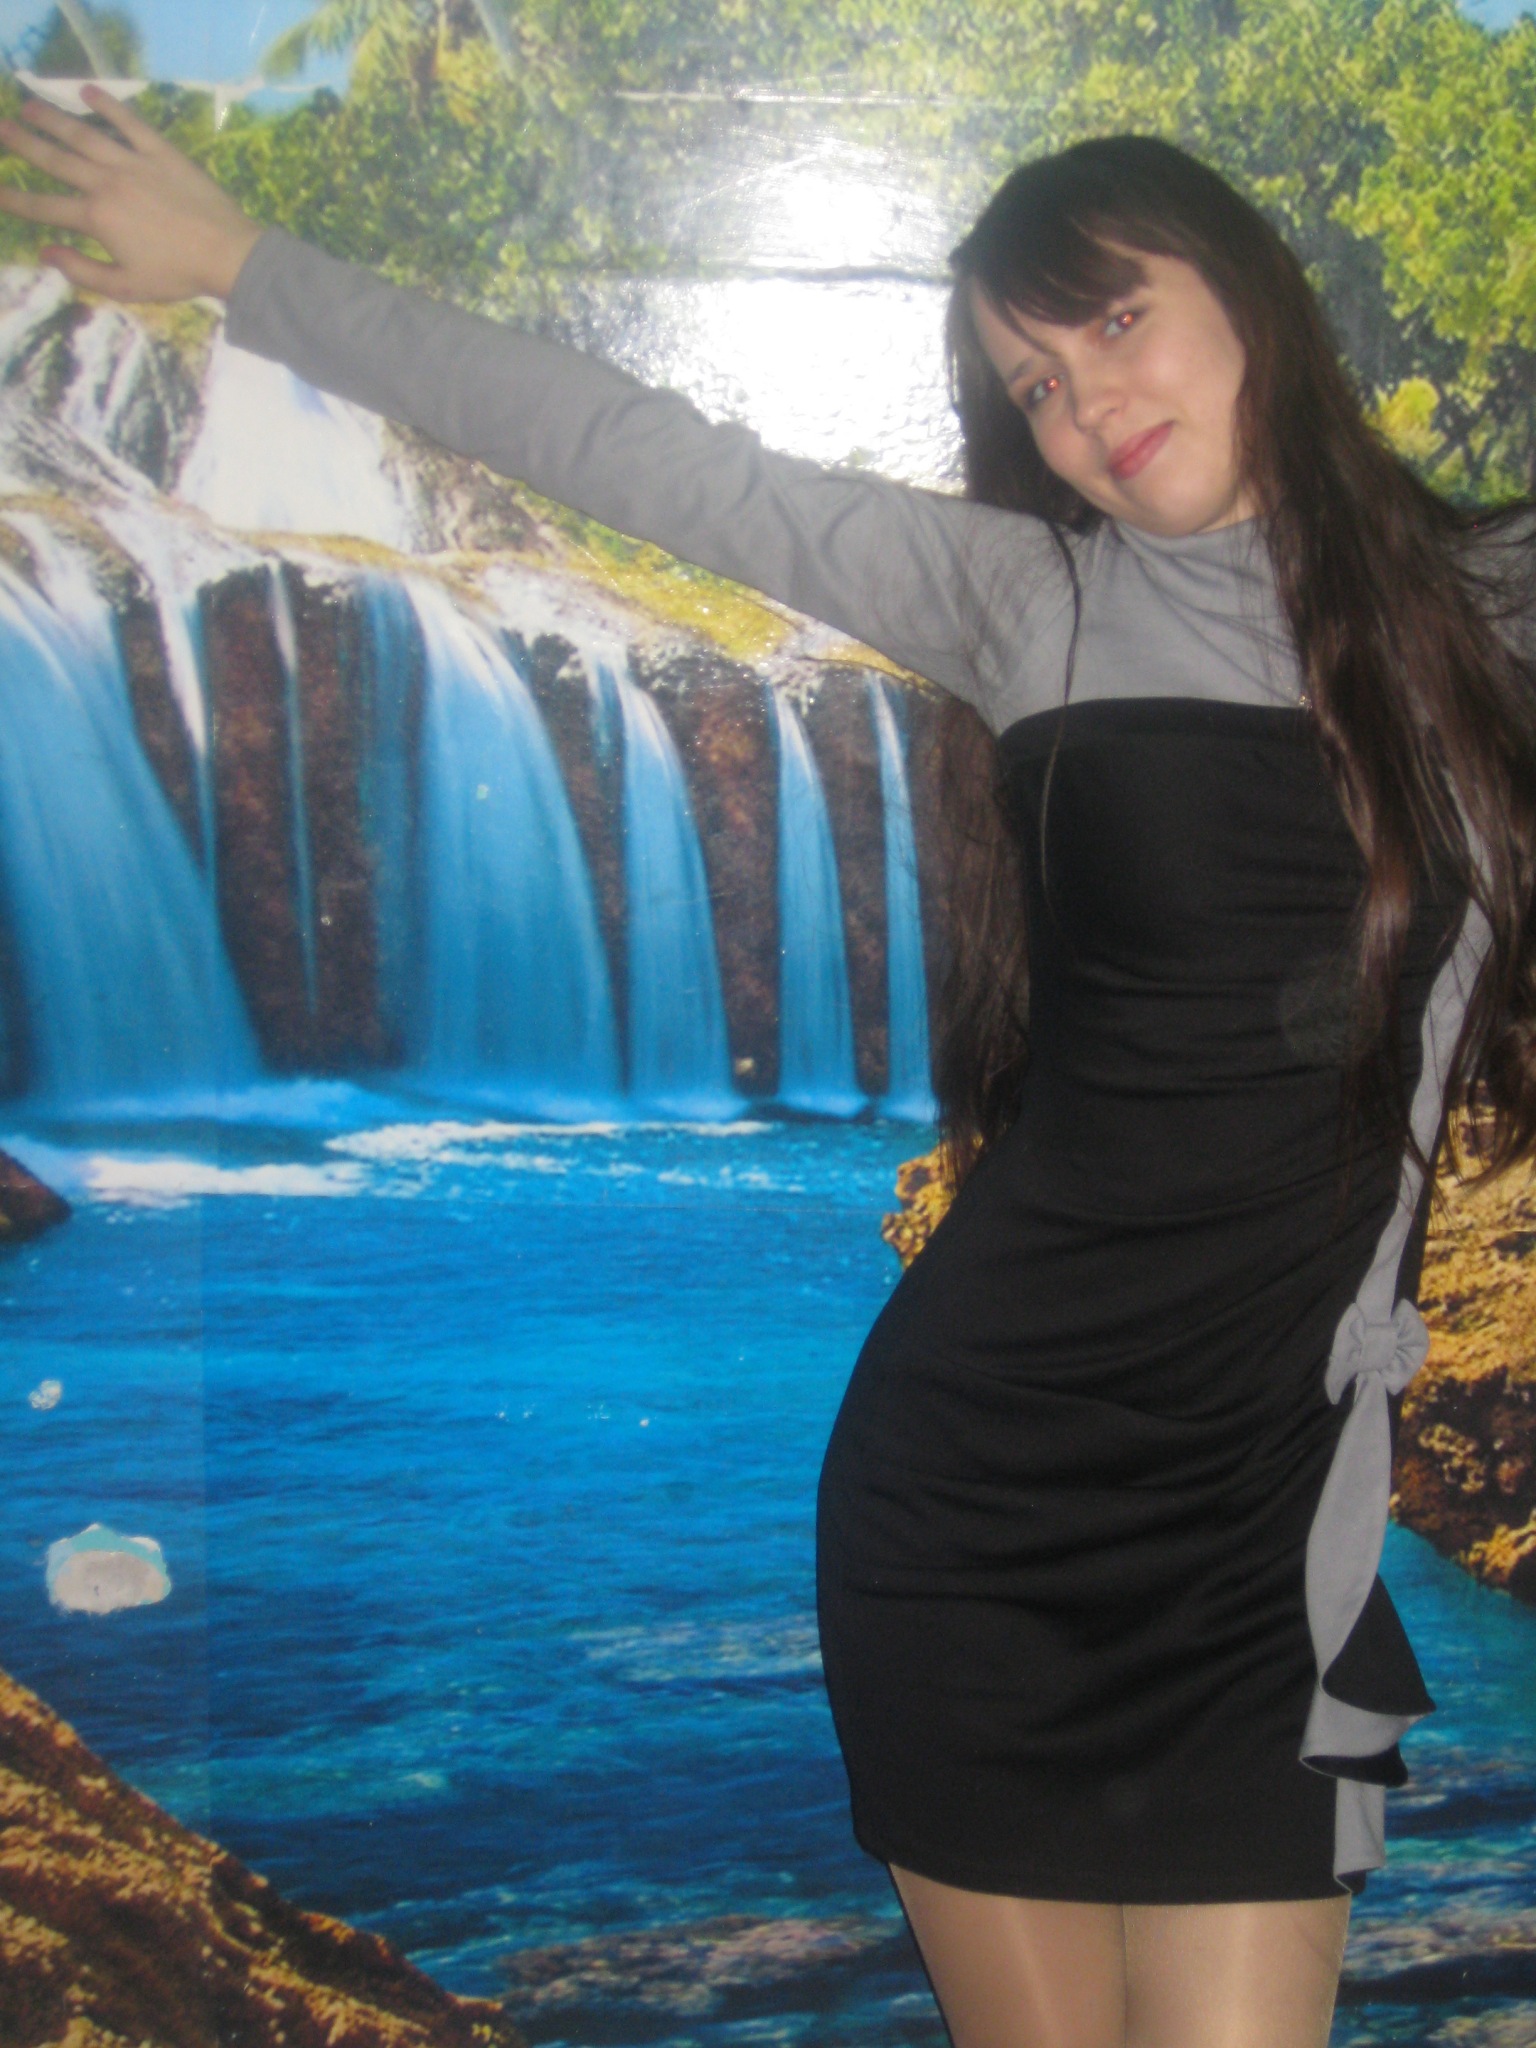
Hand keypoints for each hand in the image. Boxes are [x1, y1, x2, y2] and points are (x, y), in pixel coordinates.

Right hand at [0, 85, 262, 300]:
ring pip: (84, 135)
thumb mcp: (125, 286)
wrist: (227, 253)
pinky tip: (88, 91)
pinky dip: (109, 105)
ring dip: (54, 118)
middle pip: (55, 159)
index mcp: (96, 218)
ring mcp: (134, 162)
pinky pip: (130, 123)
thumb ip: (82, 271)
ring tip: (30, 105)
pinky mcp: (161, 152)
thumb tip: (45, 253)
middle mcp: (107, 182)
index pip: (45, 207)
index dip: (14, 200)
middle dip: (23, 142)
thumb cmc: (177, 275)